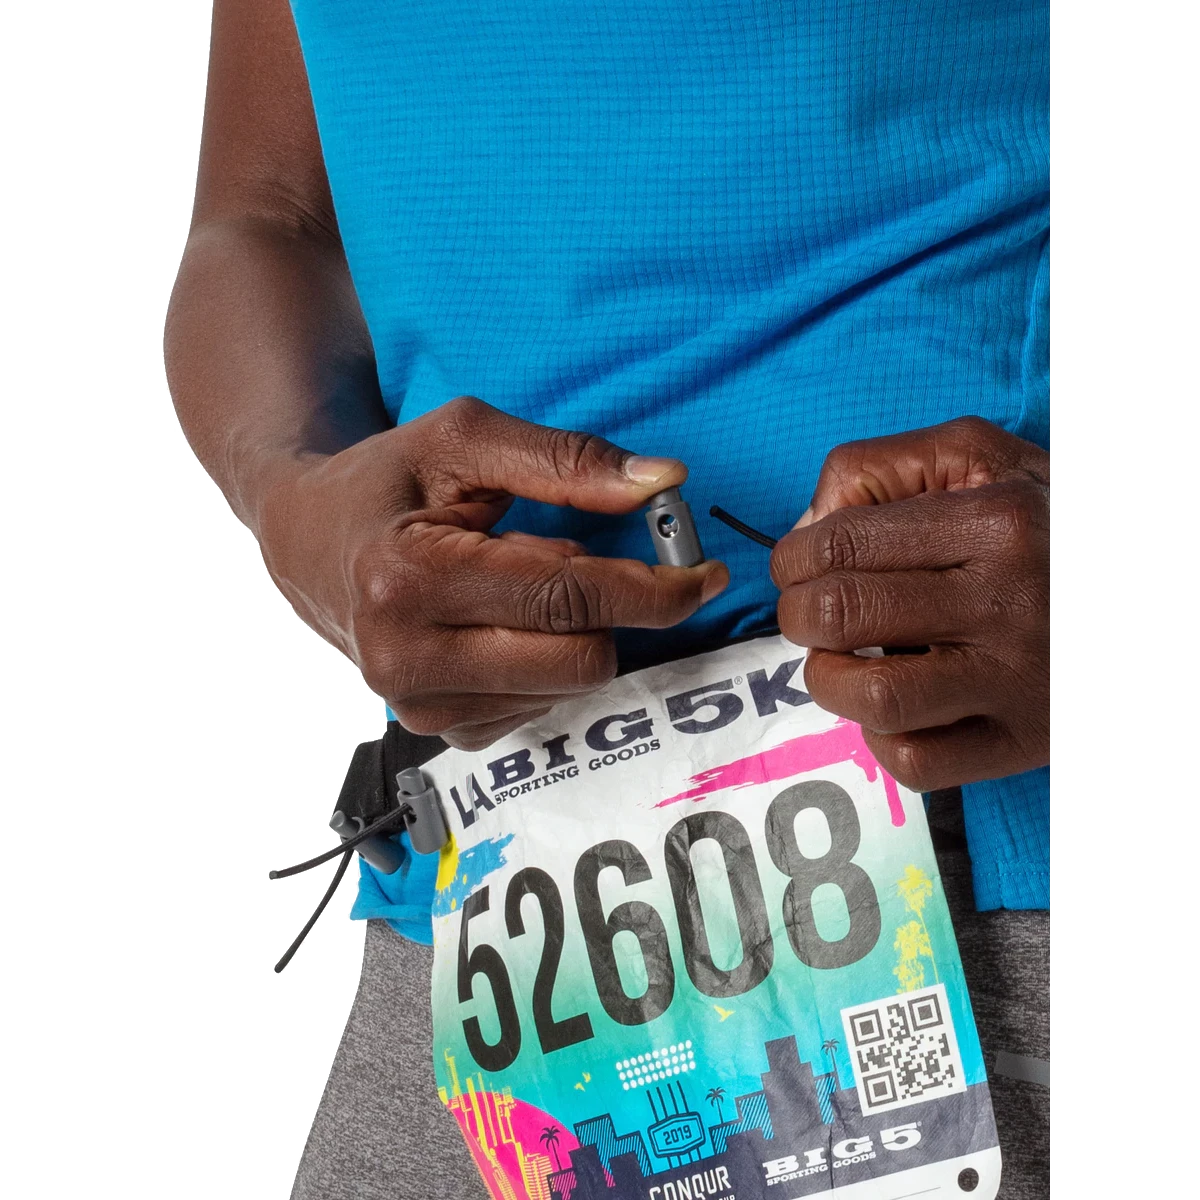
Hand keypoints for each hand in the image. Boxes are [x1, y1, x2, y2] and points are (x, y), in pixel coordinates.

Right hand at [257, 396, 727, 749]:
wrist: (308, 539)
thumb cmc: (389, 478)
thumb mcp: (468, 438)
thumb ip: (568, 460)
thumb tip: (663, 481)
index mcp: (410, 576)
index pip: (567, 598)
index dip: (653, 588)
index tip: (704, 574)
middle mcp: (406, 657)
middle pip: (580, 660)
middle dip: (615, 613)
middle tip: (608, 569)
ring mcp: (417, 705)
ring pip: (566, 690)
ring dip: (576, 636)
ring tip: (525, 585)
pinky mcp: (434, 730)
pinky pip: (539, 710)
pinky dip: (545, 665)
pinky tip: (507, 625)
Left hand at [770, 417, 1048, 790]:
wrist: (1127, 583)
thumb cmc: (1037, 523)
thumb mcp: (975, 458)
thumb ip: (878, 470)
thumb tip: (804, 532)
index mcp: (993, 522)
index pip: (837, 544)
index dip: (792, 560)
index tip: (798, 569)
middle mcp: (1008, 600)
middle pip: (841, 615)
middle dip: (799, 616)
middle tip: (813, 614)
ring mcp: (1019, 678)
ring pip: (874, 698)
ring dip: (830, 682)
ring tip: (845, 662)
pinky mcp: (1024, 739)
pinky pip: (919, 762)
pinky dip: (883, 739)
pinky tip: (897, 705)